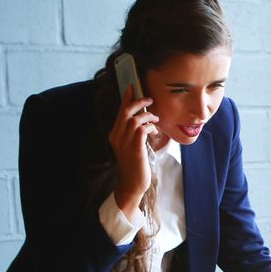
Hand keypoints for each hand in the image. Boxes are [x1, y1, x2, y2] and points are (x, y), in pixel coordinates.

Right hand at [109, 84, 158, 220]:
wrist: (133, 184)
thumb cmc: (135, 164)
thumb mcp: (132, 146)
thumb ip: (135, 133)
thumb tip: (146, 120)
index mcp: (115, 135)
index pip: (119, 112)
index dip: (126, 98)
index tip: (131, 87)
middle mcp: (117, 137)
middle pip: (125, 113)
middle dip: (138, 102)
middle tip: (149, 99)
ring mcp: (125, 144)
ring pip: (134, 120)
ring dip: (147, 116)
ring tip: (155, 119)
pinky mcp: (135, 149)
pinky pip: (142, 130)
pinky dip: (149, 127)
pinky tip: (154, 131)